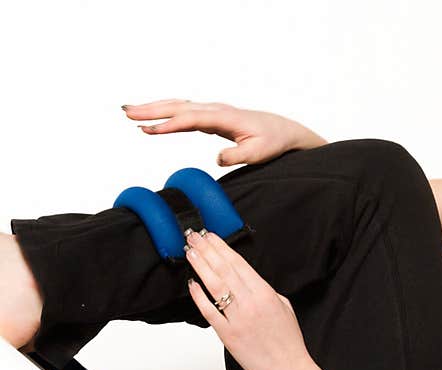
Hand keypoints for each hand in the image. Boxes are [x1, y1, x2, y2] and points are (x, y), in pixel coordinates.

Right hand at [122, 98, 327, 165]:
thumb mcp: (258, 154)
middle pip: (179, 107)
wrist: (282, 131)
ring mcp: (212, 111)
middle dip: (152, 110)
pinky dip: (166, 113)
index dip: (169, 124)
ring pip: (178, 106)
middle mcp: (215, 110)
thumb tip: (217, 160)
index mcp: (225, 118)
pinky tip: (152, 119)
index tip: (149, 130)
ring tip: (129, 113)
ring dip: (154, 108)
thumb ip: (237, 156)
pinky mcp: (211, 117)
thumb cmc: (271, 142)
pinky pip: (183, 112)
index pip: (192, 119)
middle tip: (127, 113)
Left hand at [182, 228, 311, 369]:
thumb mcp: (284, 307)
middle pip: (224, 270)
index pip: (238, 264)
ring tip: (190, 252)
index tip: (211, 236)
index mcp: (266, 294)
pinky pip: (209, 311)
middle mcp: (250, 303)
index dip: (222, 248)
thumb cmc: (288, 341)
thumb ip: (266, 291)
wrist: (288, 369)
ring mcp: (237, 318)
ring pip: (214, 286)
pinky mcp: (227, 335)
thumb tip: (248, 281)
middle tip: (193, 237)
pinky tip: (192, 284)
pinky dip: (199, 296)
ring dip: (200, 266)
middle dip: (207, 250)